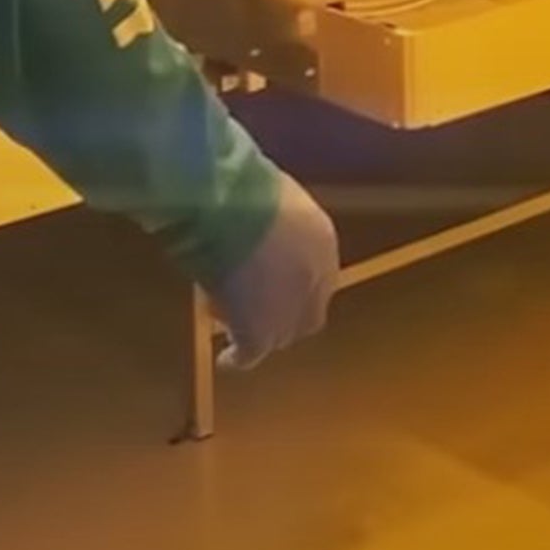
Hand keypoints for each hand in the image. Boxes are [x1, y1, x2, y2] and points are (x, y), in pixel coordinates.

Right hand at [206, 176, 341, 368]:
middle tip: (256, 312)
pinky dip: (238, 358)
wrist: (229, 205)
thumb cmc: (244, 189)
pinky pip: (250, 353)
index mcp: (323, 242)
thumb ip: (275, 223)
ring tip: (235, 329)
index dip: (297, 287)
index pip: (320, 278)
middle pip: (308, 315)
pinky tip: (226, 360)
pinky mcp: (260, 331)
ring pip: (282, 337)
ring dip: (262, 335)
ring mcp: (291, 309)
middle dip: (286, 317)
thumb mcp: (273, 201)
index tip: (275, 288)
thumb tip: (259, 228)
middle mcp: (317, 279)